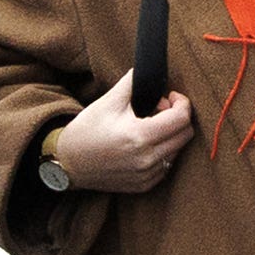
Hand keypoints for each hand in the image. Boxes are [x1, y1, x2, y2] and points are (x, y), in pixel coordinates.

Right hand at [49, 71, 193, 193]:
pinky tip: (145, 143)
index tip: (171, 96)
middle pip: (186, 135)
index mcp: (139, 136)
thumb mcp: (109, 101)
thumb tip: (150, 69)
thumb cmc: (87, 129)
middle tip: (159, 109)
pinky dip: (163, 151)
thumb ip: (133, 82)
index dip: (182, 103)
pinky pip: (167, 165)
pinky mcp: (145, 185)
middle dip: (179, 117)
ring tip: (149, 126)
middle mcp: (147, 159)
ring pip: (179, 150)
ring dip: (171, 135)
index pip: (181, 119)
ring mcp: (147, 175)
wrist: (68, 163)